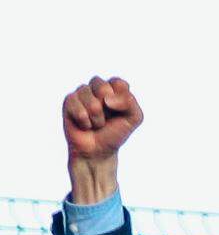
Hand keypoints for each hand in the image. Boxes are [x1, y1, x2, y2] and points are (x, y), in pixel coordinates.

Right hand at [62, 77, 142, 204]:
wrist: (98, 151)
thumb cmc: (116, 133)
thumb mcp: (134, 118)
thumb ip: (129, 102)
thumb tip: (107, 98)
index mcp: (114, 89)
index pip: (119, 83)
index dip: (121, 99)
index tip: (120, 112)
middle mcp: (97, 88)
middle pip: (101, 85)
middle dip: (107, 107)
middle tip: (107, 117)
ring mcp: (82, 94)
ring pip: (88, 97)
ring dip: (96, 117)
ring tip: (96, 124)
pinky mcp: (69, 102)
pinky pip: (78, 108)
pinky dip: (85, 121)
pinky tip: (85, 125)